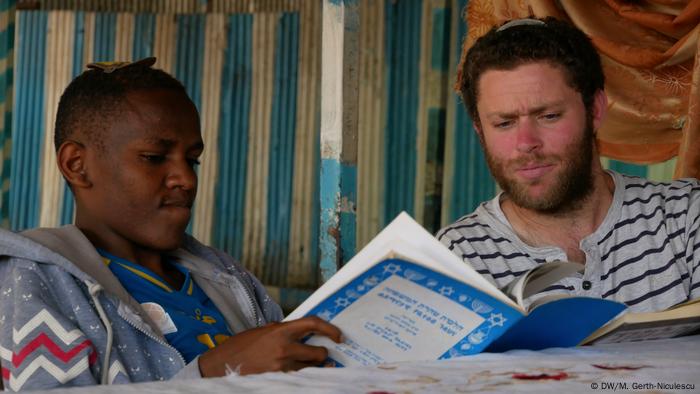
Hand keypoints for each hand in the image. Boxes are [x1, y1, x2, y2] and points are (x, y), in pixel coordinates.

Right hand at [198, 316, 341, 376]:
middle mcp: (284, 348)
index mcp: (280, 331)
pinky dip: (302, 377)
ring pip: (310, 369)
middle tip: (323, 355)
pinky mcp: (278, 380)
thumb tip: (298, 332)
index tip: (339, 336)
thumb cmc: (238, 347)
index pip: (313, 323)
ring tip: (314, 367)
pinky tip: (300, 376)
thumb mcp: (261, 332)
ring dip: (314, 368)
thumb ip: (280, 331)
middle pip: (318, 353)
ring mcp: (282, 367)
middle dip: (323, 355)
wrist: (219, 366)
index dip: (330, 328)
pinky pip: (298, 379)